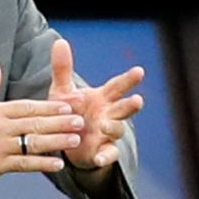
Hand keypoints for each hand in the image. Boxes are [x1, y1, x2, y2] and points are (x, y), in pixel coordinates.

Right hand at [0, 58, 84, 198]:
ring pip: (32, 143)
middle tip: (80, 120)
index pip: (26, 107)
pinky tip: (57, 164)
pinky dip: (41, 164)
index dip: (48, 106)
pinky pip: (23, 164)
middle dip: (59, 122)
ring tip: (75, 140)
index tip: (68, 104)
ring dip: (56, 142)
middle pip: (34, 123)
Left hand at [48, 39, 143, 170]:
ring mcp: (107, 134)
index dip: (129, 79)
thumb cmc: (69, 111)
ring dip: (114, 127)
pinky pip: (108, 155)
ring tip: (104, 125)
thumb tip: (59, 40)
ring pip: (117, 129)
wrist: (67, 141)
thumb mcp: (63, 91)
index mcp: (102, 98)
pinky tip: (99, 158)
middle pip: (124, 108)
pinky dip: (105, 157)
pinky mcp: (102, 152)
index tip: (139, 70)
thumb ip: (63, 68)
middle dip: (131, 104)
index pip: (118, 86)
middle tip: (138, 100)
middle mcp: (109, 115)